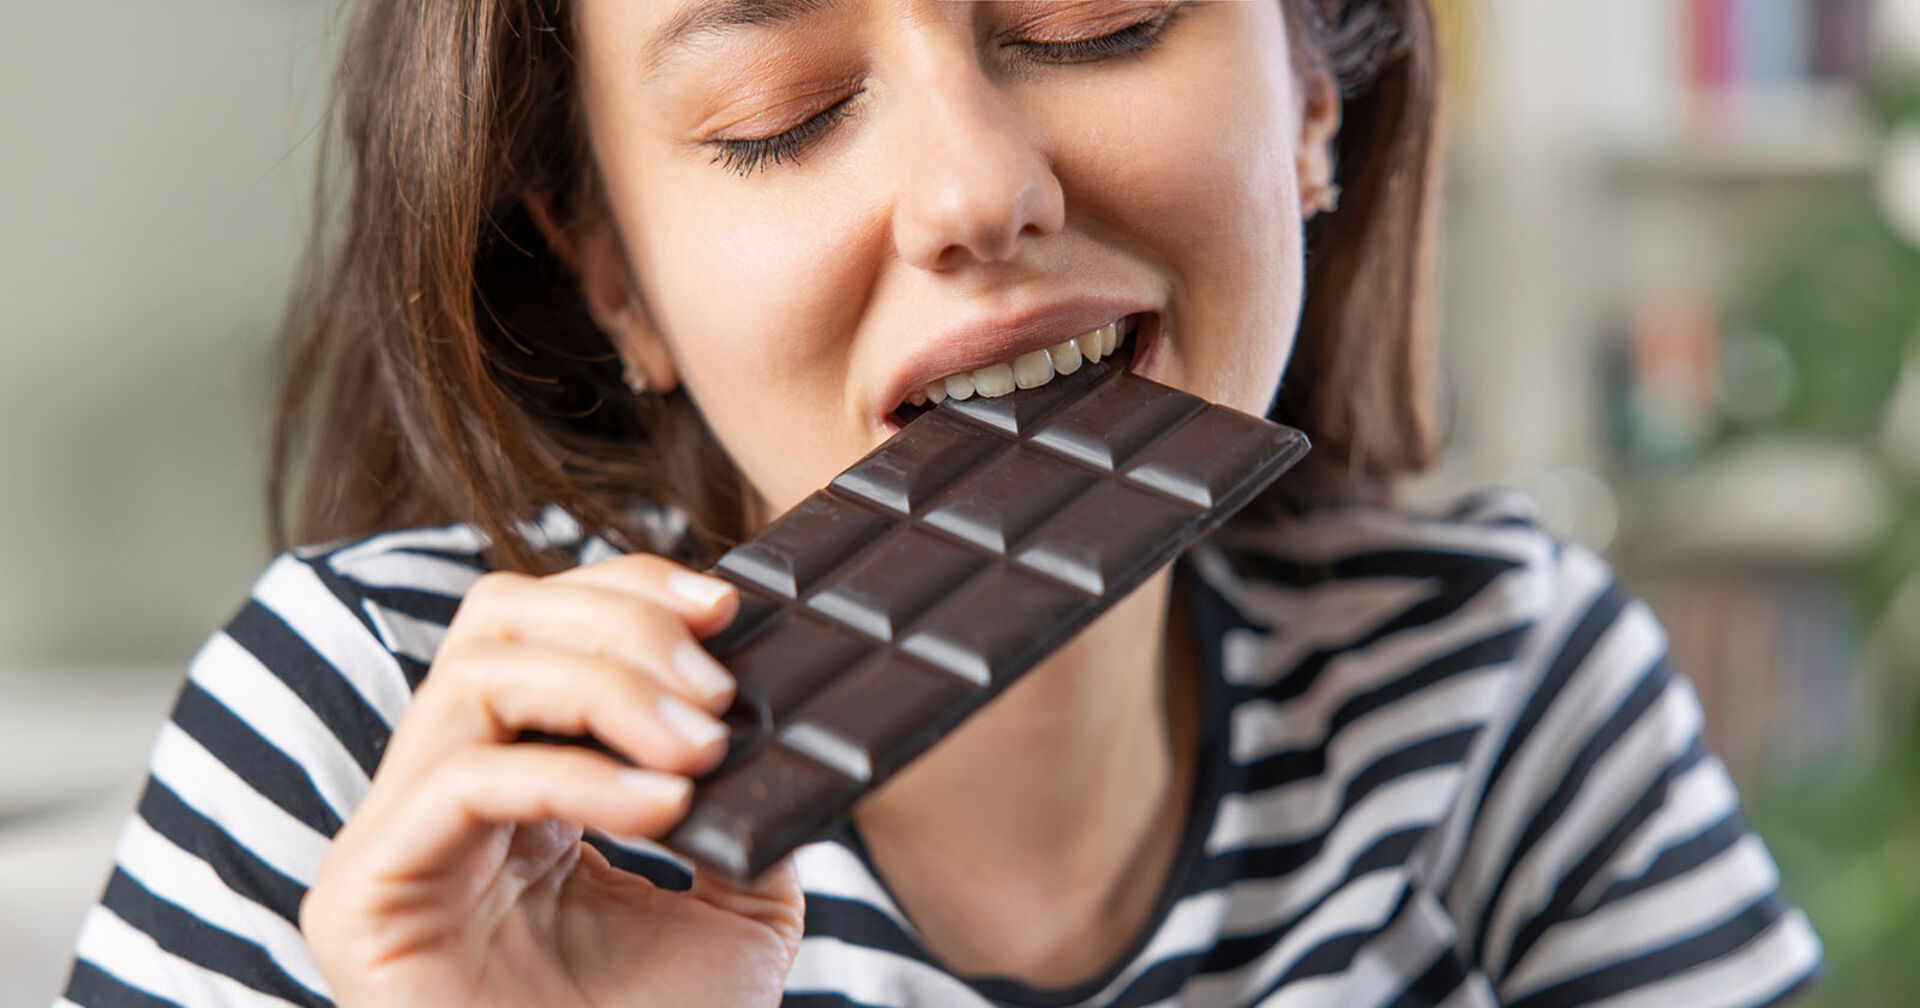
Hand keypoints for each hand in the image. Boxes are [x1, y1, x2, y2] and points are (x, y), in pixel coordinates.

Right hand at [299, 554, 803, 1007]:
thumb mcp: (738, 898)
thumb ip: (748, 796)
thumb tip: (790, 705)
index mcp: (518, 777)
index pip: (545, 624)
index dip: (631, 591)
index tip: (731, 605)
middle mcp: (443, 791)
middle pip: (496, 618)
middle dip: (621, 627)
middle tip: (717, 686)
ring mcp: (395, 840)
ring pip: (475, 678)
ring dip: (608, 689)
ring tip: (701, 750)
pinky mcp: (361, 896)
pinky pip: (462, 780)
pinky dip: (575, 773)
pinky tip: (664, 804)